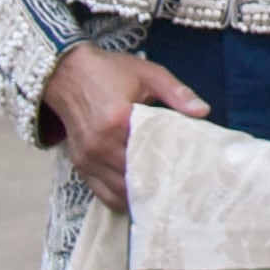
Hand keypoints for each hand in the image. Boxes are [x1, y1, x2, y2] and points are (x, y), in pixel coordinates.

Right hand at [39, 45, 210, 209]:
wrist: (67, 73)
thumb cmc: (109, 72)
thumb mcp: (148, 74)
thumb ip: (176, 93)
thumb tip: (203, 111)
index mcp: (117, 122)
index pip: (150, 154)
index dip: (170, 165)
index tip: (189, 171)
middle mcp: (99, 146)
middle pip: (134, 178)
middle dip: (157, 184)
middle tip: (180, 186)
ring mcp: (87, 159)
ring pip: (118, 192)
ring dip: (139, 194)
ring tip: (162, 192)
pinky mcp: (79, 165)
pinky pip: (102, 193)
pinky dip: (121, 197)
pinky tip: (138, 193)